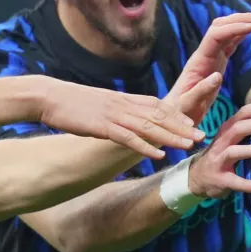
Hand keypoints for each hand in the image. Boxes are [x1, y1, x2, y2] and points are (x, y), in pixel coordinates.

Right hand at [37, 77, 204, 159]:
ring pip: (149, 127)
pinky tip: (159, 155)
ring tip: (189, 145)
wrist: (48, 96)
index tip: (194, 123)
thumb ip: (118, 110)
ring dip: (171, 137)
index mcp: (124, 99)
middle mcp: (124, 105)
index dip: (177, 115)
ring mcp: (114, 115)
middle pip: (159, 115)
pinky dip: (145, 147)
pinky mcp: (102, 126)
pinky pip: (128, 138)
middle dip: (182, 126)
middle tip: (202, 135)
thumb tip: (129, 119)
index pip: (158, 106)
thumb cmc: (72, 103)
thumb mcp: (101, 104)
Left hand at [168, 13, 250, 122]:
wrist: (175, 113)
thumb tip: (218, 76)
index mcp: (199, 61)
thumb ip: (201, 91)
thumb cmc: (180, 111)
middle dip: (242, 19)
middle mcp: (205, 54)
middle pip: (221, 26)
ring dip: (243, 22)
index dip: (234, 28)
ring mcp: (211, 57)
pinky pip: (230, 43)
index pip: (216, 35)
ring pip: (226, 31)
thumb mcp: (188, 105)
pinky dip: (242, 34)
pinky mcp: (217, 62)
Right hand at [187, 103, 250, 196]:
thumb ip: (247, 125)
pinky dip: (246, 184)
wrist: (197, 176)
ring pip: (232, 152)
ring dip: (248, 150)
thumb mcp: (230, 137)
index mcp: (228, 129)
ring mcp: (218, 160)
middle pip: (237, 129)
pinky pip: (233, 181)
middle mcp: (222, 141)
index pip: (242, 113)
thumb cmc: (221, 153)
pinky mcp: (219, 179)